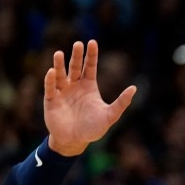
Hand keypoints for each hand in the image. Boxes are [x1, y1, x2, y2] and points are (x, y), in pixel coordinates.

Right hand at [43, 40, 136, 155]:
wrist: (75, 141)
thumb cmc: (92, 128)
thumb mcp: (110, 116)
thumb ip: (121, 103)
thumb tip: (134, 88)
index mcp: (88, 86)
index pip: (90, 67)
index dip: (91, 55)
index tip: (92, 42)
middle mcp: (74, 86)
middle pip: (75, 67)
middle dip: (76, 56)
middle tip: (78, 44)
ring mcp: (62, 92)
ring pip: (60, 74)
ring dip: (59, 64)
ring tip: (59, 53)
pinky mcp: (51, 100)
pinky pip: (50, 88)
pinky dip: (50, 80)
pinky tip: (52, 72)